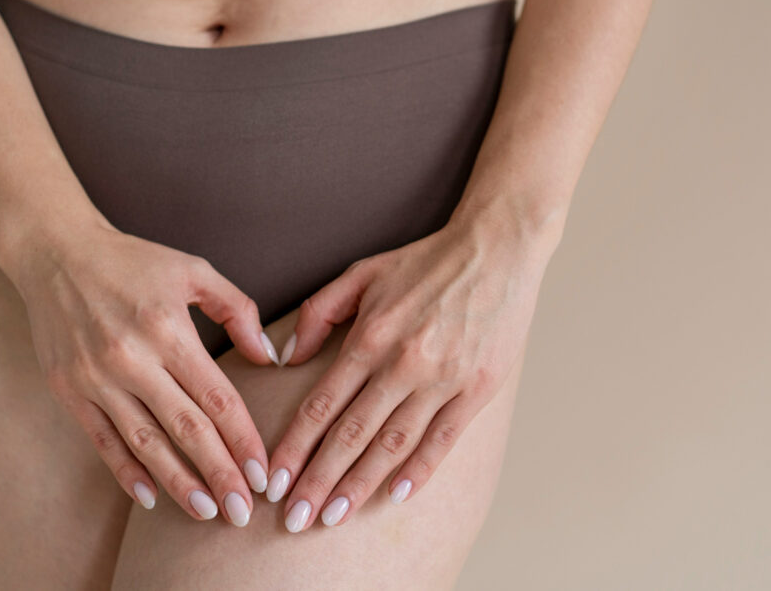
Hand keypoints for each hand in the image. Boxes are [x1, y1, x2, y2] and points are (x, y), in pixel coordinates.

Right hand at [13, 220, 279, 525]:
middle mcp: (132, 359)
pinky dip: (126, 471)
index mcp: (168, 330)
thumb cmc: (135, 261)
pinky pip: (102, 440)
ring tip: (207, 510)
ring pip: (145, 442)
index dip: (242, 439)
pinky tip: (151, 496)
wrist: (56, 253)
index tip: (263, 472)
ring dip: (178, 482)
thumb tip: (269, 356)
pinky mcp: (68, 390)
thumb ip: (237, 310)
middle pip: (186, 428)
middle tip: (242, 510)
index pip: (216, 397)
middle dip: (219, 473)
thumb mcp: (195, 270)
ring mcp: (96, 378)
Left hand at [265, 217, 548, 531]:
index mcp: (370, 336)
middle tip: (294, 520)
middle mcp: (402, 362)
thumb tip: (287, 356)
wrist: (496, 249)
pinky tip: (394, 495)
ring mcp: (442, 378)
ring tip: (334, 516)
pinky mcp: (477, 388)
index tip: (274, 480)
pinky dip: (419, 470)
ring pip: (393, 443)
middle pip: (351, 434)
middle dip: (318, 481)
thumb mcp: (363, 272)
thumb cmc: (426, 261)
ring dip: (360, 484)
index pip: (322, 404)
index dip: (295, 447)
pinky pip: (443, 439)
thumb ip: (319, 312)